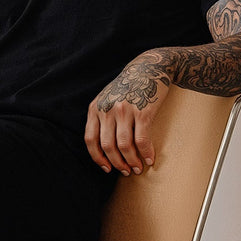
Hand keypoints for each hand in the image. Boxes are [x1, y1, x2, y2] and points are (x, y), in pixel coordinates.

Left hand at [85, 52, 172, 175]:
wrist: (149, 68)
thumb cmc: (127, 87)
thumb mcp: (106, 98)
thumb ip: (101, 117)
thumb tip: (103, 148)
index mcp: (95, 108)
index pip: (90, 139)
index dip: (97, 158)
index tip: (106, 168)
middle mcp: (107, 109)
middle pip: (107, 146)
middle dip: (116, 163)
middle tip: (126, 171)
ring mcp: (124, 110)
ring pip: (124, 145)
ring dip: (131, 161)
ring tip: (138, 168)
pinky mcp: (142, 112)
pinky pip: (142, 139)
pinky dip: (145, 153)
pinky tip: (149, 159)